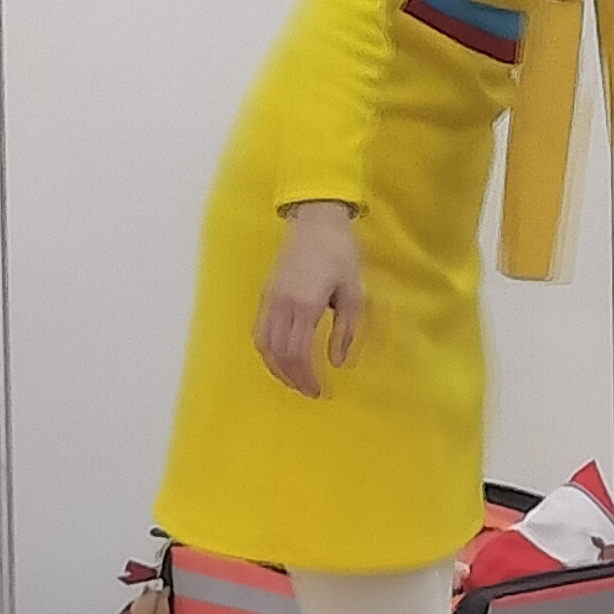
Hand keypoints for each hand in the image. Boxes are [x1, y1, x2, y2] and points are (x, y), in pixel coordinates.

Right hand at [255, 202, 364, 398]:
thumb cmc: (341, 254)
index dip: (307, 377)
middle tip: (310, 392)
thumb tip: (337, 363)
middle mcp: (281, 305)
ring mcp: (269, 299)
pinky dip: (268, 351)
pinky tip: (282, 358)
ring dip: (277, 367)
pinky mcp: (265, 294)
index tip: (320, 391)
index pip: (298, 353)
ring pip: (263, 344)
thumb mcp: (353, 292)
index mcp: (305, 305)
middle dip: (292, 377)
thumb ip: (345, 329)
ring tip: (296, 380)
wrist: (316, 221)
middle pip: (278, 353)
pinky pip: (260, 331)